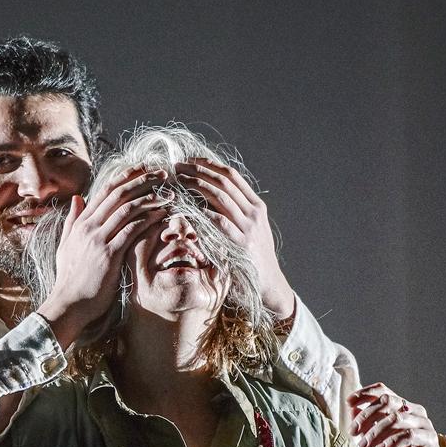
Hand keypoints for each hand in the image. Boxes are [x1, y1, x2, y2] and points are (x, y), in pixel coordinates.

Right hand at [35, 168, 169, 347]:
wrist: (68, 303)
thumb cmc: (70, 278)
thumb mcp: (66, 245)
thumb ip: (72, 221)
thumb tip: (77, 198)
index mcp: (81, 223)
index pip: (106, 190)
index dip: (127, 176)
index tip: (144, 168)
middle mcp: (88, 226)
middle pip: (119, 194)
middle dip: (143, 180)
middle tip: (163, 174)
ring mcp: (98, 240)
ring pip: (127, 209)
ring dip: (150, 198)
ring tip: (169, 194)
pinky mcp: (109, 255)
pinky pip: (132, 230)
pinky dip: (148, 220)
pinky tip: (163, 215)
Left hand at [175, 158, 295, 316]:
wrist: (269, 287)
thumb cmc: (252, 260)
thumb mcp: (248, 232)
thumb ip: (234, 215)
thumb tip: (207, 198)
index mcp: (256, 207)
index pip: (232, 176)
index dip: (209, 165)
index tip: (189, 160)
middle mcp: (254, 213)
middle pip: (224, 182)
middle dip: (198, 171)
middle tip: (177, 166)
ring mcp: (249, 228)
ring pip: (220, 197)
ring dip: (196, 186)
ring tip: (177, 181)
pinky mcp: (241, 244)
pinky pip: (217, 222)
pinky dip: (200, 212)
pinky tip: (184, 207)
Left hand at [347, 383, 444, 446]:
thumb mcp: (375, 441)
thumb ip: (365, 426)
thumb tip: (351, 410)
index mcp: (401, 407)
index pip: (383, 391)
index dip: (365, 393)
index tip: (349, 402)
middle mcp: (414, 410)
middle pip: (388, 401)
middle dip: (366, 416)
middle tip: (352, 432)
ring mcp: (424, 424)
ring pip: (396, 418)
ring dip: (375, 433)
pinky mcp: (430, 439)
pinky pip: (408, 435)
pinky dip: (390, 442)